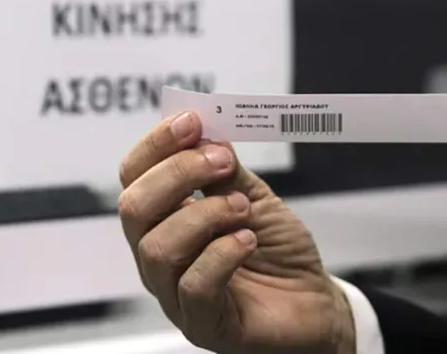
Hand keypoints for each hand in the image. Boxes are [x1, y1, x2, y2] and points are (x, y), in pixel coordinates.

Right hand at [118, 112, 354, 353]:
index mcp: (165, 219)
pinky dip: (222, 254)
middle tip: (222, 161)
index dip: (156, 145)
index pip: (135, 177)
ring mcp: (175, 293)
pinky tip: (248, 241)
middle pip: (134, 207)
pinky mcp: (201, 323)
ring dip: (206, 214)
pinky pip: (194, 285)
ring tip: (243, 209)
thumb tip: (206, 130)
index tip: (191, 122)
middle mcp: (160, 255)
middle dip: (178, 173)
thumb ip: (226, 170)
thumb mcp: (253, 197)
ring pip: (158, 247)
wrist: (312, 300)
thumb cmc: (277, 249)